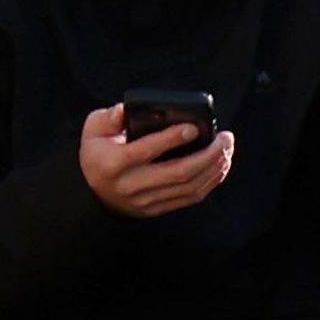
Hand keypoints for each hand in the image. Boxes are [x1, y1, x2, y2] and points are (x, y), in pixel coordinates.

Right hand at [79, 105, 230, 217]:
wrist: (93, 192)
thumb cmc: (98, 153)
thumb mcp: (93, 130)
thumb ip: (108, 117)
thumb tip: (125, 110)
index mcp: (113, 163)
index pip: (145, 150)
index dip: (172, 138)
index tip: (194, 127)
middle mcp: (130, 185)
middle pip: (178, 172)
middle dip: (208, 154)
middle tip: (225, 137)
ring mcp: (145, 201)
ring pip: (189, 187)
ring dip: (215, 167)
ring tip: (226, 149)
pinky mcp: (157, 209)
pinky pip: (190, 198)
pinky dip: (210, 181)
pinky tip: (220, 166)